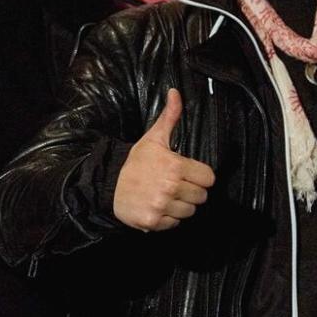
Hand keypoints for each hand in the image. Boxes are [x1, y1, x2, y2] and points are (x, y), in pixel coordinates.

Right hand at [112, 88, 214, 229]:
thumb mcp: (153, 138)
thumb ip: (170, 117)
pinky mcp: (153, 221)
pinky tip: (157, 206)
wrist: (107, 185)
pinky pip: (174, 223)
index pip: (208, 178)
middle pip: (201, 196)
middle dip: (190, 191)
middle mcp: (170, 187)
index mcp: (175, 166)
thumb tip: (176, 93)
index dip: (199, 176)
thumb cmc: (135, 163)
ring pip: (189, 211)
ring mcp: (162, 206)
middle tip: (174, 184)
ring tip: (165, 195)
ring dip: (180, 205)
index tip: (187, 173)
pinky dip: (168, 218)